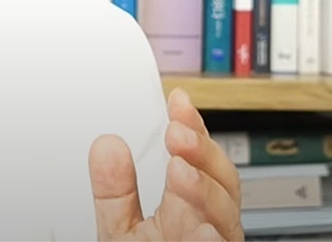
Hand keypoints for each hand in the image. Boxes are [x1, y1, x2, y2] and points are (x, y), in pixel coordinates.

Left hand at [89, 88, 242, 240]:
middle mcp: (209, 229)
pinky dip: (212, 239)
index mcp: (190, 210)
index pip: (198, 163)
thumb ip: (114, 190)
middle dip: (203, 155)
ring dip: (206, 192)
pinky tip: (201, 225)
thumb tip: (105, 145)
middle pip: (222, 185)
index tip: (177, 102)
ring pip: (226, 221)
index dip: (193, 129)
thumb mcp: (121, 228)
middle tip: (177, 133)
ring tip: (181, 172)